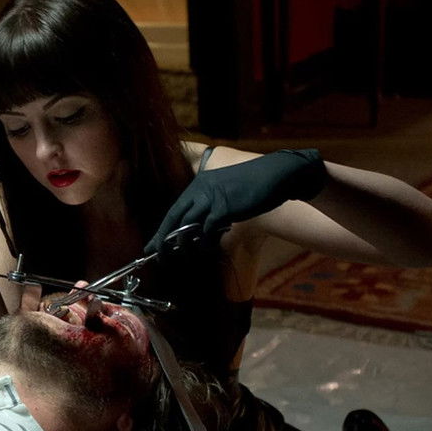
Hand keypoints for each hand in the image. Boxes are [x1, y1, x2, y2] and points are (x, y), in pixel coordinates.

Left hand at [145, 149, 326, 253]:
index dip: (163, 229)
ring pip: (189, 226)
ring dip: (184, 244)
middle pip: (175, 218)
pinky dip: (207, 242)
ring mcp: (212, 198)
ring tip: (180, 256)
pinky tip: (208, 248)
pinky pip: (209, 230)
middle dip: (164, 240)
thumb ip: (211, 208)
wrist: (278, 174)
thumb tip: (199, 231)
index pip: (175, 210)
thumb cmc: (254, 185)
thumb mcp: (226, 192)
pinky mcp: (225, 207)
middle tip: (157, 255)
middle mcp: (202, 189)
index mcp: (200, 184)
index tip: (153, 245)